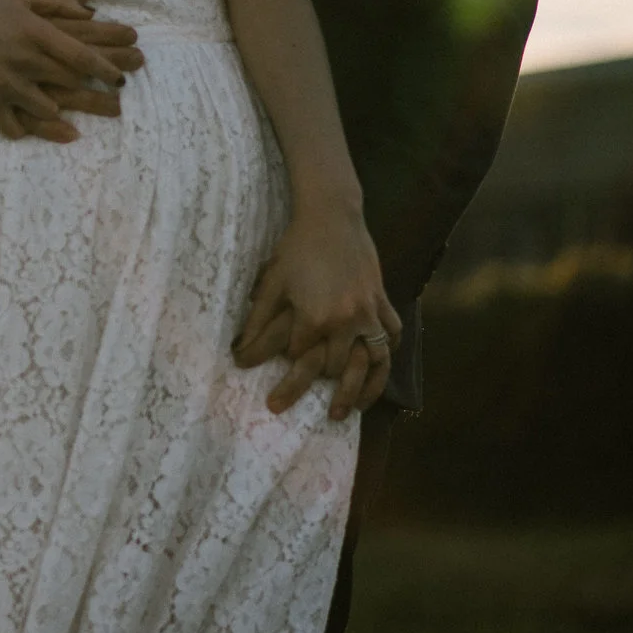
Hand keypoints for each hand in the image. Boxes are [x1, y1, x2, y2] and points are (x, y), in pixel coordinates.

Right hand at [0, 0, 143, 141]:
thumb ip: (57, 1)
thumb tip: (91, 7)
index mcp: (37, 33)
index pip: (81, 56)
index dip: (107, 68)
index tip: (122, 78)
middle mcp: (27, 61)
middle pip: (71, 84)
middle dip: (98, 95)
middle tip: (117, 102)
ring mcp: (8, 85)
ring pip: (49, 108)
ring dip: (63, 112)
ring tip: (75, 114)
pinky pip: (15, 126)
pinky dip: (28, 129)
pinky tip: (35, 128)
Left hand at [232, 204, 399, 419]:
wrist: (332, 217)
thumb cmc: (296, 249)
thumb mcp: (271, 283)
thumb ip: (258, 321)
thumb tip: (240, 353)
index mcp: (315, 317)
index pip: (296, 356)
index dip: (279, 369)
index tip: (264, 381)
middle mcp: (346, 321)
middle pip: (331, 368)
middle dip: (310, 391)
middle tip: (287, 411)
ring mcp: (369, 314)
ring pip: (370, 364)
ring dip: (358, 393)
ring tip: (345, 414)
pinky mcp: (383, 303)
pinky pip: (392, 339)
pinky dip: (386, 360)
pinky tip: (375, 376)